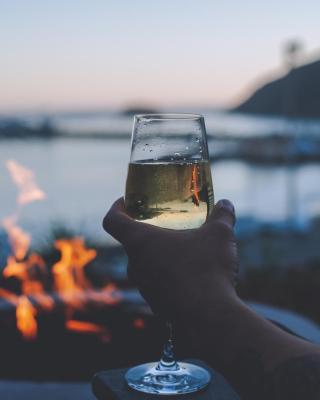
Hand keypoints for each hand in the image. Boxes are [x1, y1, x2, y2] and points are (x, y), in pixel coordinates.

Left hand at [103, 198, 238, 322]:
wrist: (209, 317)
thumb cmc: (207, 269)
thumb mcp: (219, 235)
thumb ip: (222, 215)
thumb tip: (226, 204)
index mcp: (140, 241)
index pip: (112, 220)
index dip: (116, 208)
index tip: (126, 202)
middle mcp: (135, 264)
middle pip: (131, 242)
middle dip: (147, 232)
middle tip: (164, 225)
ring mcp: (144, 287)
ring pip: (145, 264)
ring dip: (159, 255)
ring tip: (183, 250)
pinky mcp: (156, 304)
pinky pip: (158, 284)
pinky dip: (169, 276)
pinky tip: (191, 275)